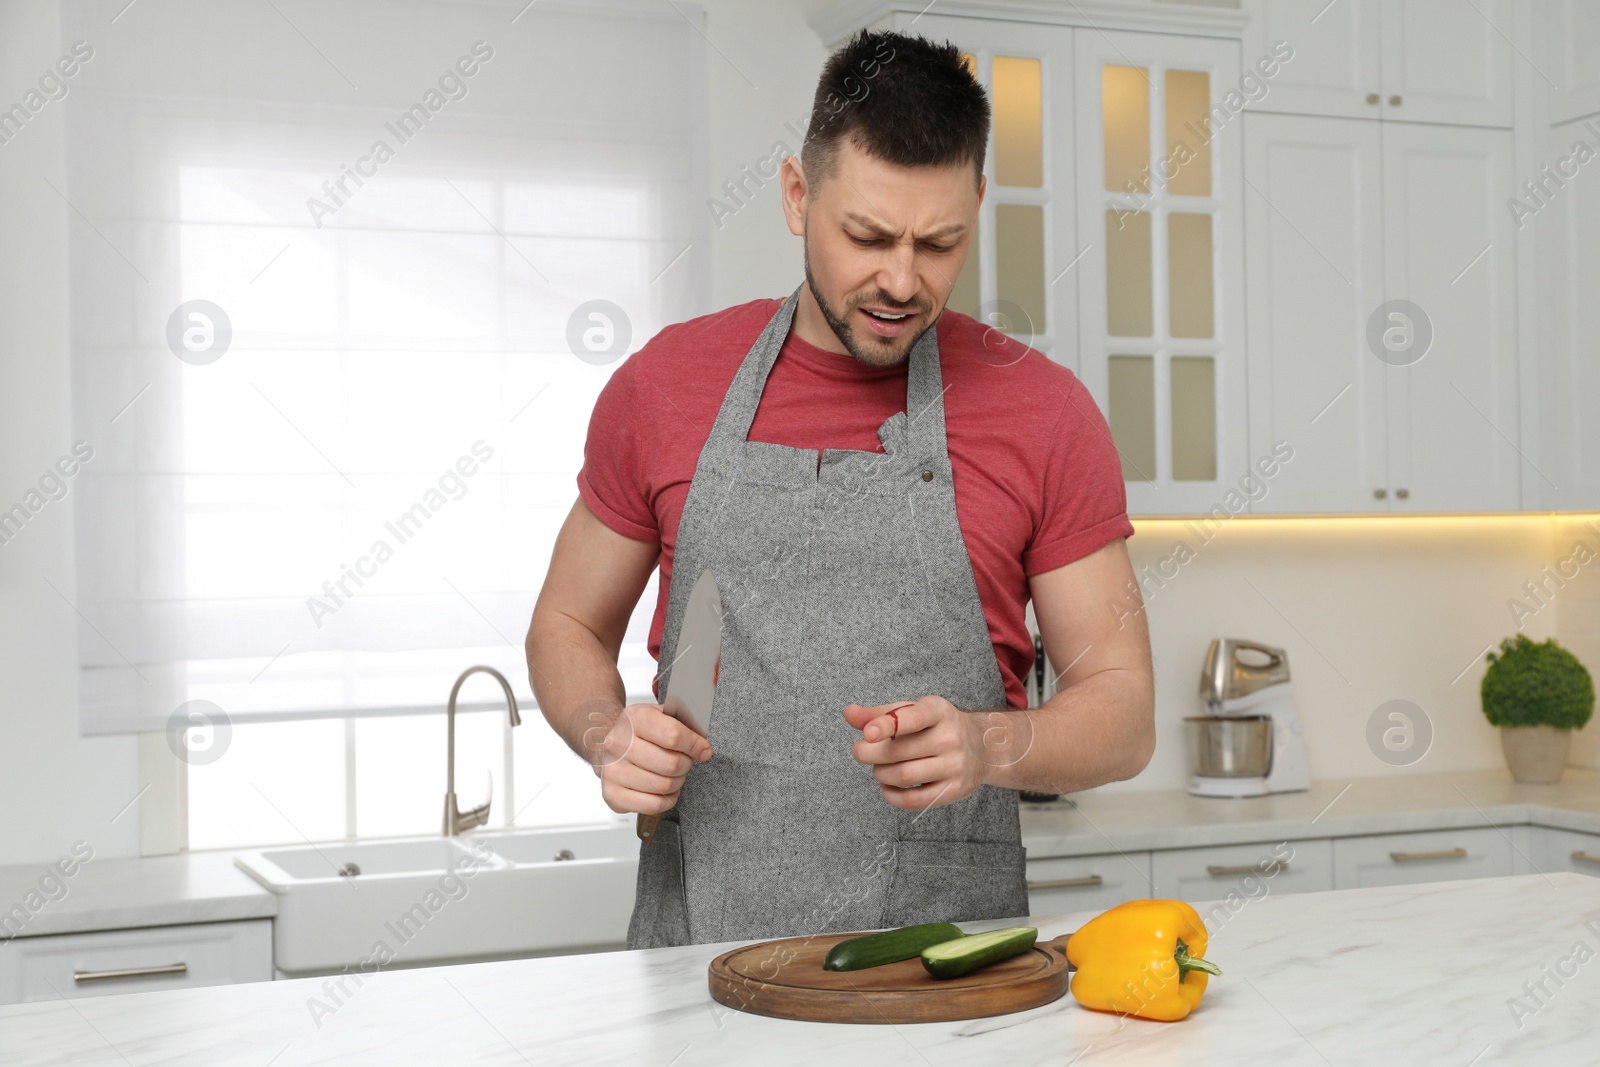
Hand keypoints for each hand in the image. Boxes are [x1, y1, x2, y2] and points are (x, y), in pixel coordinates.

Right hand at [592, 702, 711, 815]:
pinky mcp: (612, 794)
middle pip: (671, 764)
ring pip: (665, 786)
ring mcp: (612, 770)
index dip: (695, 745)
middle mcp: (618, 743)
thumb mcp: (661, 715)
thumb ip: (685, 724)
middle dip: (686, 764)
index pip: (674, 735)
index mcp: (634, 718)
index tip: (703, 750)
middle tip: (684, 762)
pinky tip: (663, 789)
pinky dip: (667, 799)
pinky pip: (654, 805)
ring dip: (677, 782)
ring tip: (672, 774)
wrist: (606, 744)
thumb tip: (703, 747)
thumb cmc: (639, 731)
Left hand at [843, 696, 986, 810]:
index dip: (887, 725)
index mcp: (939, 711)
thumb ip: (879, 714)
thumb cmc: (935, 726)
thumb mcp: (911, 711)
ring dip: (880, 773)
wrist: (981, 747)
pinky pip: (914, 800)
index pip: (913, 717)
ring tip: (878, 768)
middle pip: (900, 751)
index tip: (867, 734)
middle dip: (870, 753)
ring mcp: (955, 766)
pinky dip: (891, 795)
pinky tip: (887, 786)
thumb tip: (848, 714)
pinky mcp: (953, 790)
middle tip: (861, 751)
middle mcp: (951, 738)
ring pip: (904, 776)